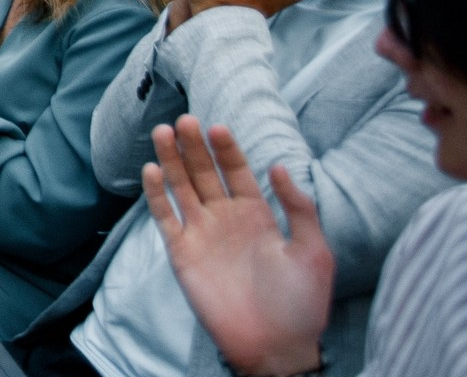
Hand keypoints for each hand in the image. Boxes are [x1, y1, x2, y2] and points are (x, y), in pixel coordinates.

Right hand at [140, 117, 331, 376]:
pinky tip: (152, 170)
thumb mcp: (314, 253)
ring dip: (171, 159)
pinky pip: (165, 217)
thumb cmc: (302, 304)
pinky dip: (155, 194)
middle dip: (194, 146)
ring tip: (162, 131)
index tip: (218, 127)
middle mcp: (226, 219)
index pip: (237, 171)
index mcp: (258, 216)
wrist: (276, 347)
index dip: (227, 149)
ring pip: (180, 187)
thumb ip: (300, 209)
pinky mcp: (182, 253)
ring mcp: (202, 234)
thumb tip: (278, 166)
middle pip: (204, 172)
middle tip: (184, 120)